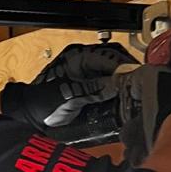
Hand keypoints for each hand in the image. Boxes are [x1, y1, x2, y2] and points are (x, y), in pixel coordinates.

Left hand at [0, 43, 136, 143]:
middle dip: (128, 70)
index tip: (135, 77)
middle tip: (140, 84)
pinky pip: (109, 81)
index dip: (123, 66)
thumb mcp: (68, 96)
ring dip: (125, 78)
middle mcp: (85, 61)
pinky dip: (119, 87)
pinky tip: (126, 95)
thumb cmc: (40, 102)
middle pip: (115, 59)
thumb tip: (114, 86)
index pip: (107, 56)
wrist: (30, 116)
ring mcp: (89, 72)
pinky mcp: (91, 84)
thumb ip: (91, 90)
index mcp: (77, 56)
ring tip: (136, 90)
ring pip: (114, 70)